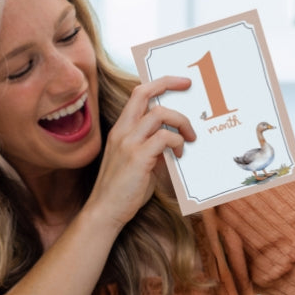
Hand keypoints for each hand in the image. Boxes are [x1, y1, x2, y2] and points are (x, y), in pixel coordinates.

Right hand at [85, 75, 195, 231]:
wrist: (105, 211)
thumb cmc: (122, 190)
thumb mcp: (138, 162)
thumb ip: (152, 147)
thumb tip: (174, 140)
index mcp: (120, 130)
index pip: (138, 94)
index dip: (159, 83)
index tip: (178, 83)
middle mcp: (122, 131)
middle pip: (144, 93)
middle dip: (169, 84)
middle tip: (188, 87)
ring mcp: (128, 143)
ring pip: (160, 114)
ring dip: (181, 122)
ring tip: (189, 138)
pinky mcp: (138, 157)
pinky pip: (165, 137)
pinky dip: (177, 142)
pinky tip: (179, 154)